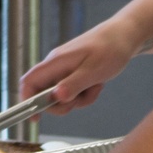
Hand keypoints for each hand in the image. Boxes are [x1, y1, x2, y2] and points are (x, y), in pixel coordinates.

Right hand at [20, 18, 139, 114]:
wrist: (125, 35)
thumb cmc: (111, 48)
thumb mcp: (94, 71)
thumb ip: (74, 84)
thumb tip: (56, 98)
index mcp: (56, 62)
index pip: (29, 81)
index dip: (27, 101)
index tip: (36, 118)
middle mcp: (56, 65)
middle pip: (45, 94)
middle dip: (62, 103)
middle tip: (80, 98)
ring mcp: (65, 69)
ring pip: (62, 95)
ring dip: (79, 99)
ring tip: (95, 86)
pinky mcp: (74, 72)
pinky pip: (73, 91)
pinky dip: (85, 93)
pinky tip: (97, 84)